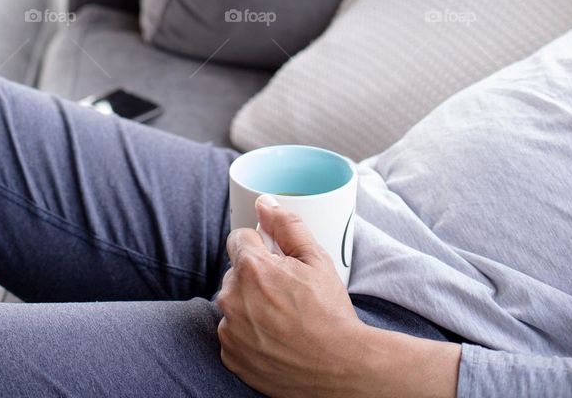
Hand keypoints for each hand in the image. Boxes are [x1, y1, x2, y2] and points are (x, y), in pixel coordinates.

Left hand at [216, 196, 459, 397]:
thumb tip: (263, 203)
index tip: (277, 261)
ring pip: (234, 303)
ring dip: (250, 305)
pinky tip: (273, 338)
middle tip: (286, 294)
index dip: (260, 246)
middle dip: (256, 277)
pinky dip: (247, 333)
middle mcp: (233, 299)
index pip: (239, 239)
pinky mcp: (231, 356)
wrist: (341, 368)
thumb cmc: (330, 313)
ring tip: (282, 318)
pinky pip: (233, 332)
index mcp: (252, 269)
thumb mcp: (316, 260)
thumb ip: (286, 225)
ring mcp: (230, 331)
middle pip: (236, 272)